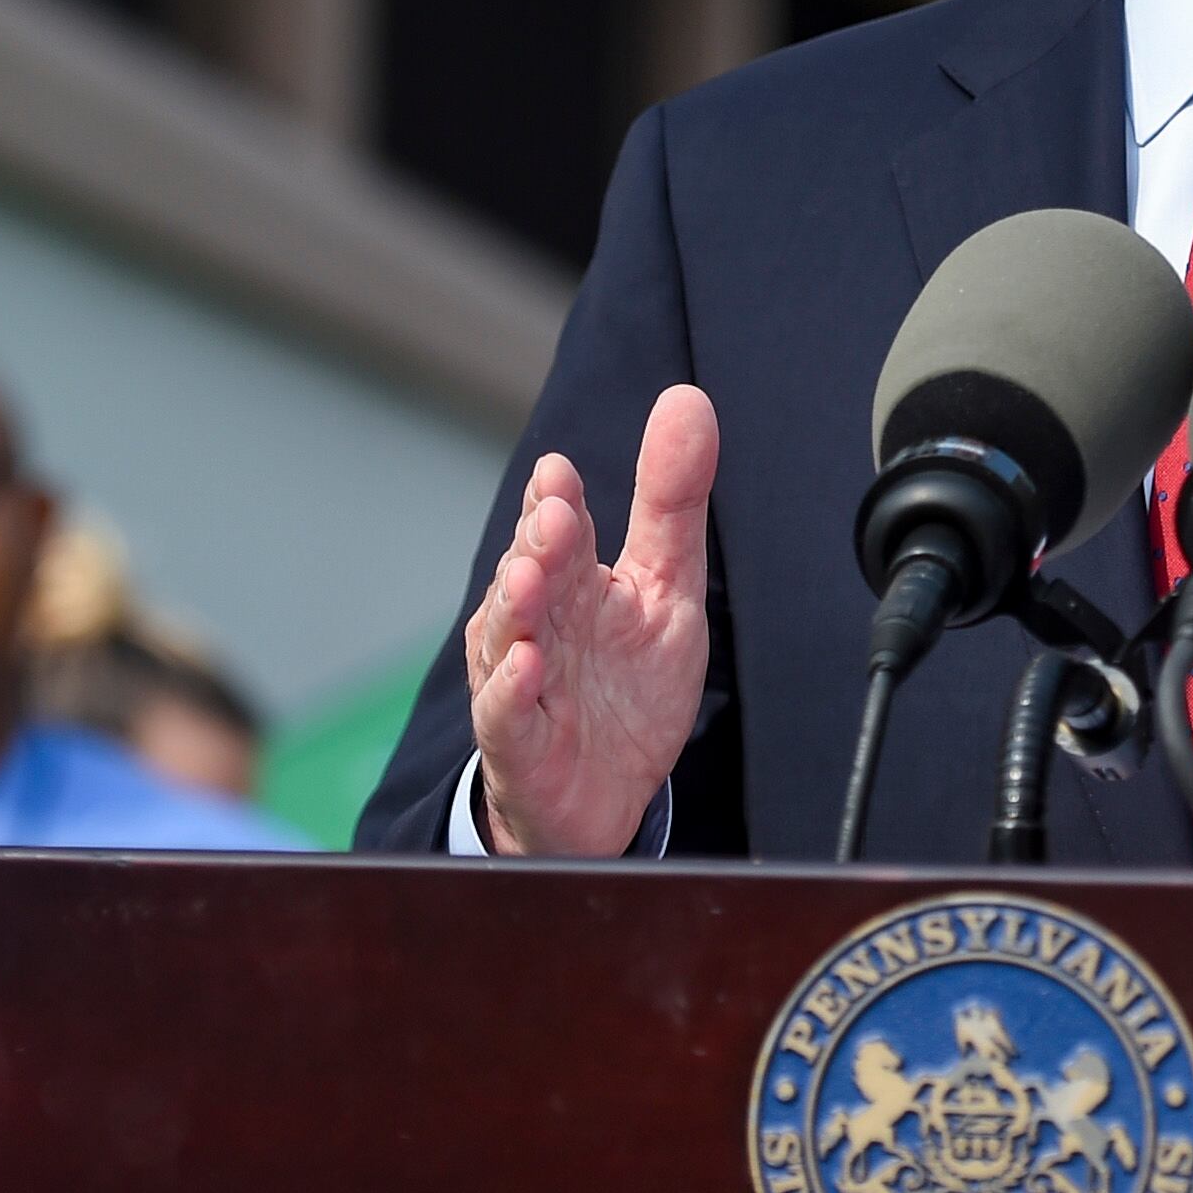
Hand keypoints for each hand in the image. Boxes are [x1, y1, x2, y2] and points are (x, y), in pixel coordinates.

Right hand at [465, 386, 718, 855]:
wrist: (608, 793)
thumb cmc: (628, 683)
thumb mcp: (666, 587)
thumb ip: (671, 501)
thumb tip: (687, 399)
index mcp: (572, 577)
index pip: (559, 527)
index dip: (558, 501)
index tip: (561, 475)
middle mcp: (536, 619)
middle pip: (530, 570)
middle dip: (536, 543)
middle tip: (552, 515)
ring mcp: (519, 678)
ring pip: (505, 635)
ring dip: (515, 606)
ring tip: (529, 577)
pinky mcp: (517, 740)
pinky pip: (506, 712)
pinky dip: (511, 690)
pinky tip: (527, 668)